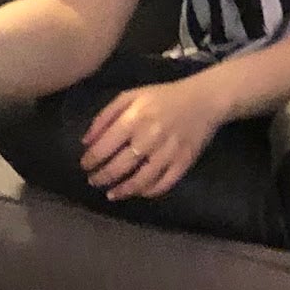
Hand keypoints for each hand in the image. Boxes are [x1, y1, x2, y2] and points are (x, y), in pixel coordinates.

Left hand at [80, 73, 231, 199]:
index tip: (84, 166)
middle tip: (93, 181)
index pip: (105, 147)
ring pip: (140, 180)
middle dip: (102, 177)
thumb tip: (86, 142)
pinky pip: (164, 183)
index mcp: (134, 118)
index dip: (91, 160)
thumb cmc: (163, 96)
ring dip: (122, 190)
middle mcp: (150, 137)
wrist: (204, 99)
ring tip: (111, 194)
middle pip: (119, 167)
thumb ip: (105, 116)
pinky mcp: (184, 162)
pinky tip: (139, 192)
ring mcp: (168, 152)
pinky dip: (149, 191)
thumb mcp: (131, 96)